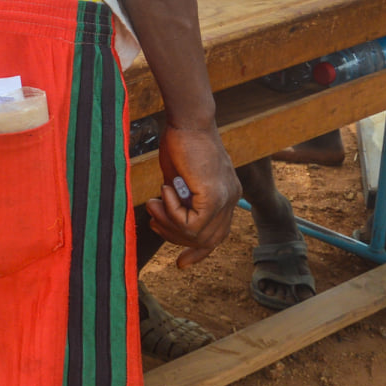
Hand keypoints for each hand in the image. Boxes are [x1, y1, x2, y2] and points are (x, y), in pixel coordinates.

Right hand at [146, 120, 238, 266]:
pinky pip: (192, 223)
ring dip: (170, 224)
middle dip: (176, 238)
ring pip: (199, 235)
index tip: (181, 264)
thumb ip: (180, 203)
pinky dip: (173, 213)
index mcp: (227, 194)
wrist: (187, 121)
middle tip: (153, 222)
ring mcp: (226, 198)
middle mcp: (231, 199)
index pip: (218, 235)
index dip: (199, 253)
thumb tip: (164, 223)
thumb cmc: (181, 142)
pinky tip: (165, 191)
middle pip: (208, 240)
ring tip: (154, 204)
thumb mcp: (180, 180)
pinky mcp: (215, 196)